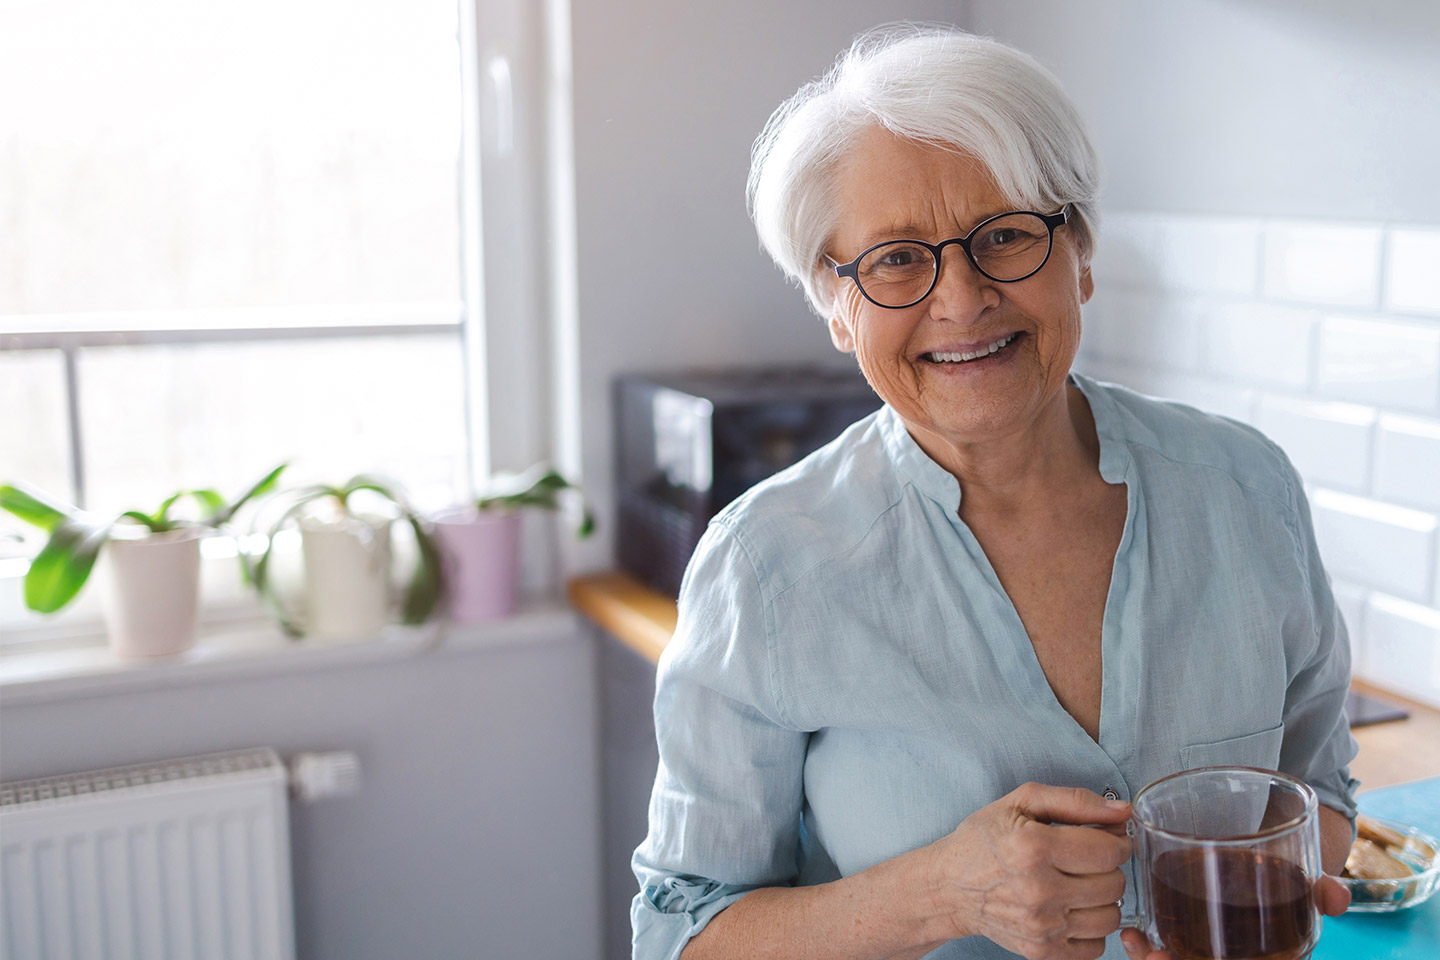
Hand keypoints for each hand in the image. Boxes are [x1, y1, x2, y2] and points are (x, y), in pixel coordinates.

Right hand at [922, 782, 1131, 959]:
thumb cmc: (983, 840)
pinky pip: (1095, 948)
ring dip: (1103, 899)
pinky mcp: (1041, 951)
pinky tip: (1071, 909)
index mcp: (1033, 848)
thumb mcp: (1020, 802)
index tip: (1106, 838)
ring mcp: (1040, 926)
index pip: (1109, 851)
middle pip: (1114, 884)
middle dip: (1109, 868)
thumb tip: (1122, 811)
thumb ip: (1075, 801)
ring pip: (1110, 918)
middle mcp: (1038, 891)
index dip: (1116, 841)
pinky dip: (1090, 929)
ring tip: (1080, 885)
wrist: (948, 888)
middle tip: (1087, 860)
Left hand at [1119, 874, 1351, 959]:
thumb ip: (1323, 891)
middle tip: (1156, 956)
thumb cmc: (1291, 880)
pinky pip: (1164, 949)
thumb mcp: (1310, 884)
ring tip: (1136, 943)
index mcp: (1268, 957)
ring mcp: (1209, 949)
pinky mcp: (1186, 930)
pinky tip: (1132, 934)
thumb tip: (1336, 896)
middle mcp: (1236, 958)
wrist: (1277, 860)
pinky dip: (1146, 947)